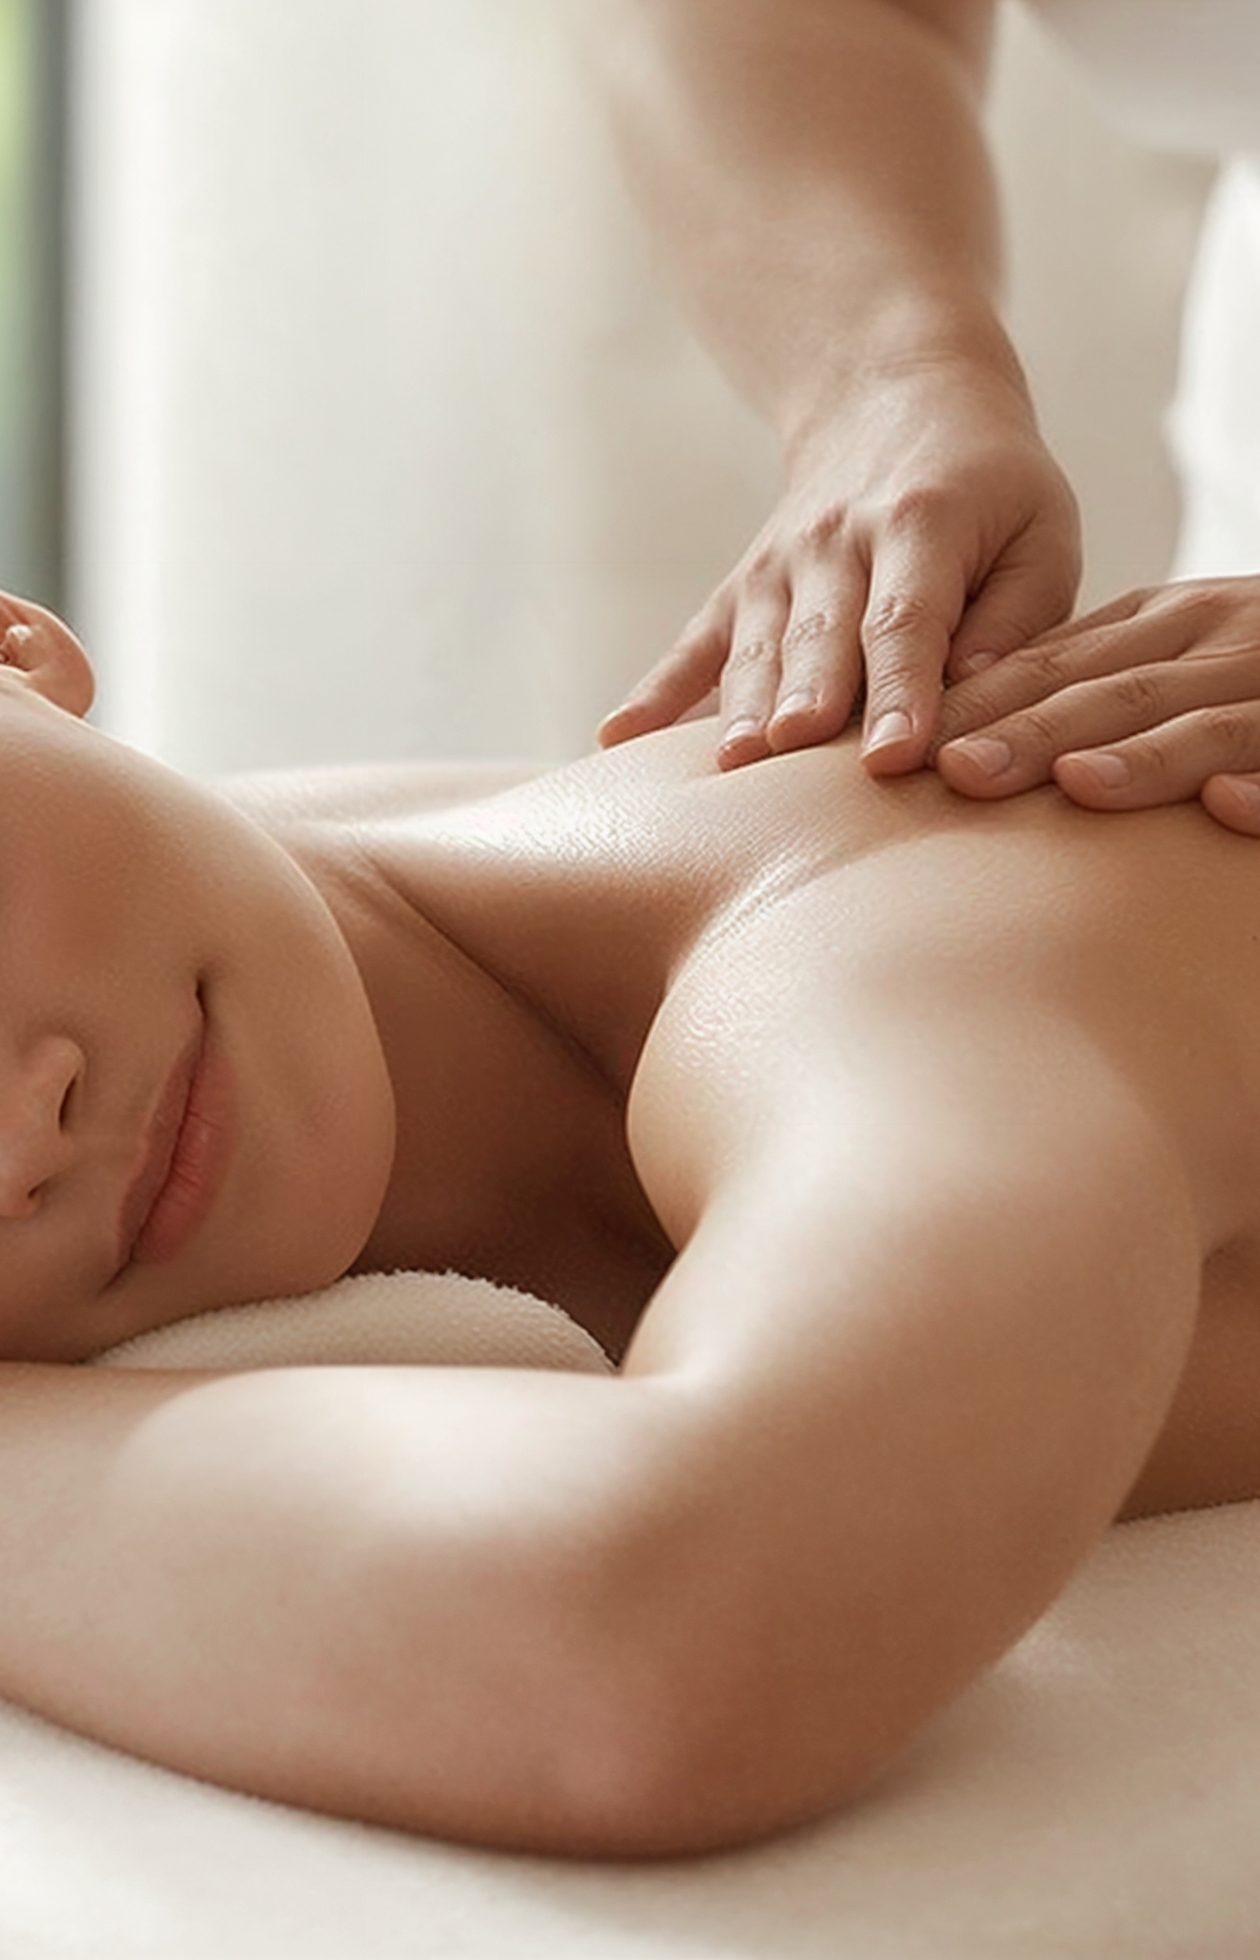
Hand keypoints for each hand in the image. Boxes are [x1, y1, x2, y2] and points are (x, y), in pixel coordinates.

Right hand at [598, 360, 1080, 772]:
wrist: (894, 397)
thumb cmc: (991, 491)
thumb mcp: (1041, 530)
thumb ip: (1020, 616)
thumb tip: (978, 695)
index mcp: (923, 526)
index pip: (907, 623)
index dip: (900, 691)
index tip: (892, 757)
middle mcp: (837, 543)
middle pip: (820, 636)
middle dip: (806, 699)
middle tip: (793, 756)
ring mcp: (778, 566)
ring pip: (757, 646)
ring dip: (740, 705)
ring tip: (729, 765)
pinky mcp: (741, 589)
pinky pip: (695, 645)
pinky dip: (656, 693)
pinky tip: (615, 740)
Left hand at [933, 577, 1259, 834]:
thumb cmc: (1250, 665)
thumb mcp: (1173, 653)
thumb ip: (1096, 681)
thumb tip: (980, 732)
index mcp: (1165, 625)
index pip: (1056, 665)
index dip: (983, 704)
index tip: (912, 747)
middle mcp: (1215, 646)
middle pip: (1113, 691)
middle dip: (1033, 731)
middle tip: (955, 770)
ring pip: (1201, 724)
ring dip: (1138, 756)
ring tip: (1073, 782)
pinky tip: (1220, 804)